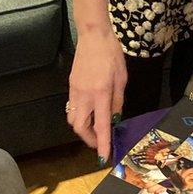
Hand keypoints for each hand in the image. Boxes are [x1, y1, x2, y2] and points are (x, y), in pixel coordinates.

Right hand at [70, 0, 126, 163]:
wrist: (93, 36)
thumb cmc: (112, 56)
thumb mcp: (121, 79)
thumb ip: (117, 101)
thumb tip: (114, 118)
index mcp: (100, 94)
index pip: (101, 125)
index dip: (102, 143)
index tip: (103, 157)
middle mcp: (84, 96)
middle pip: (79, 127)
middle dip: (88, 139)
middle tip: (99, 142)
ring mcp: (75, 91)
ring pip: (72, 118)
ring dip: (82, 128)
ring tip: (94, 128)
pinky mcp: (71, 86)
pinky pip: (72, 107)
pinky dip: (80, 116)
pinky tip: (90, 113)